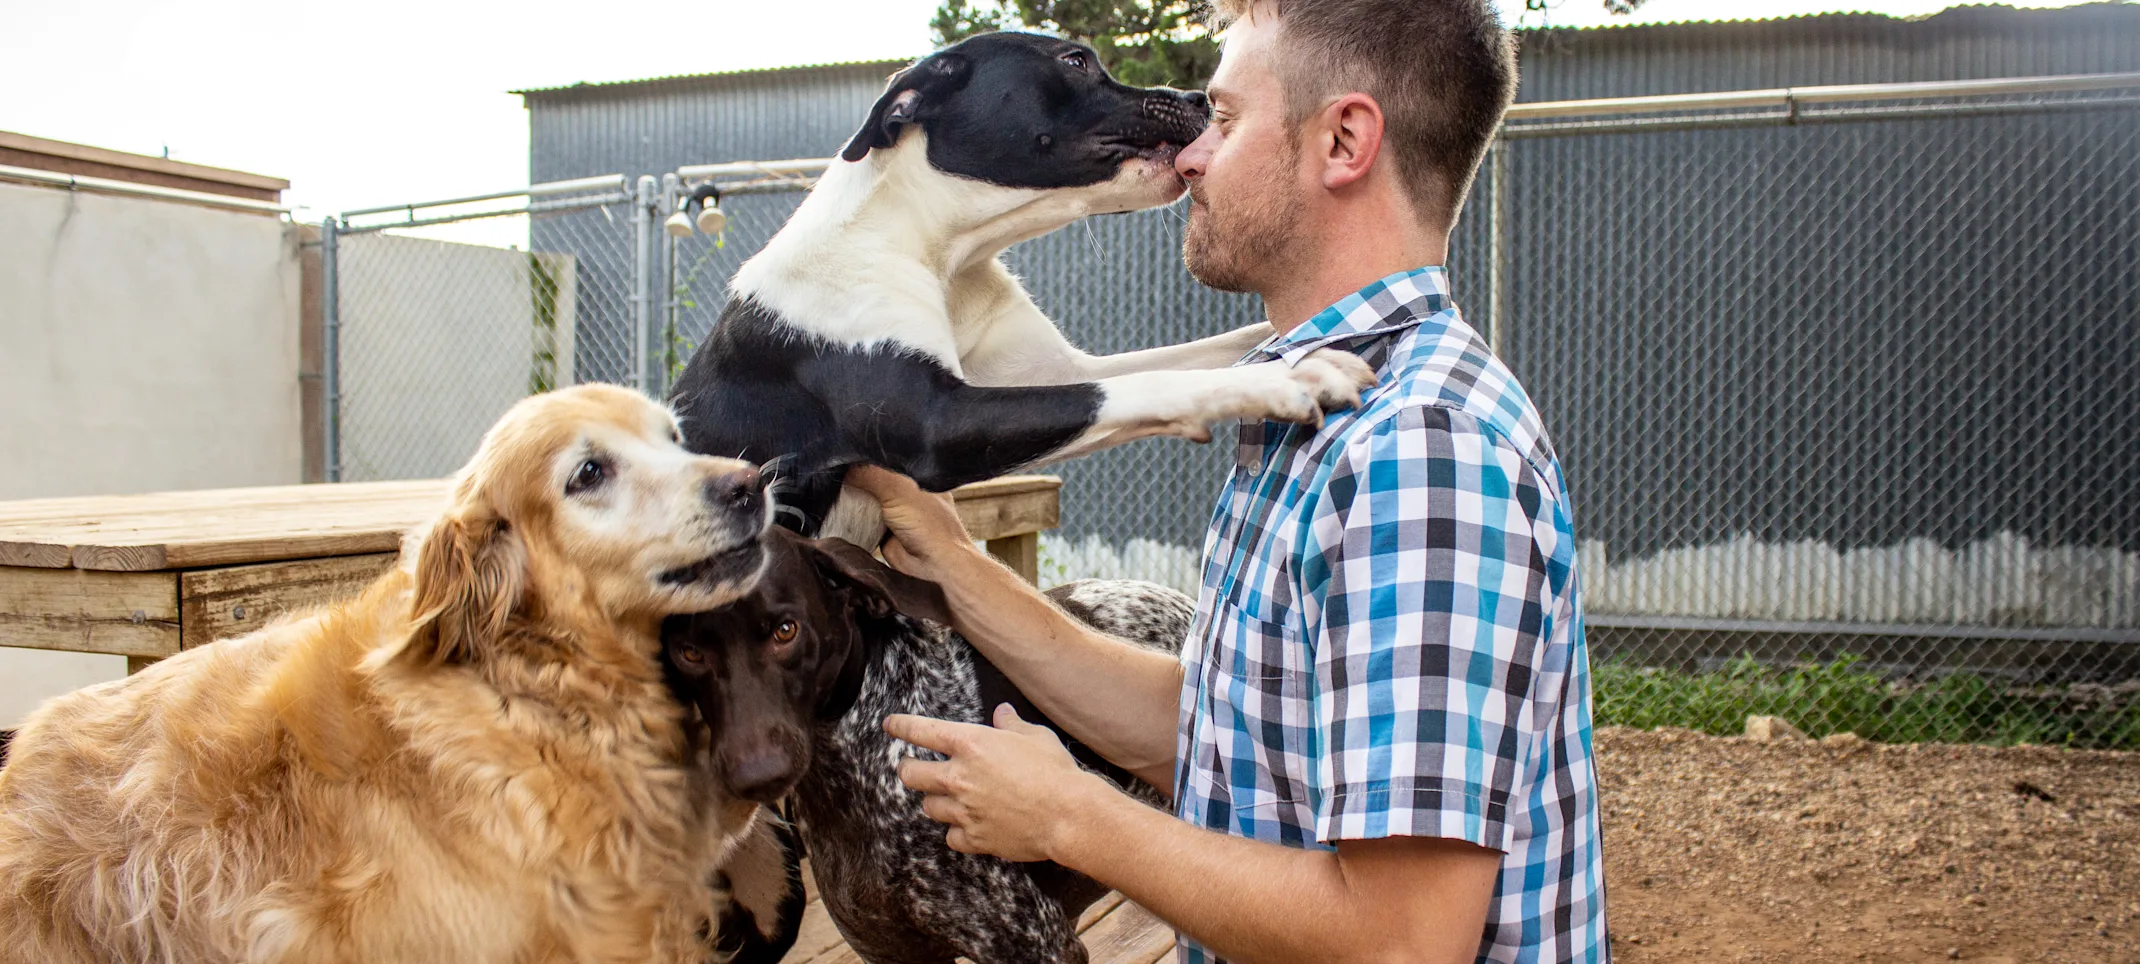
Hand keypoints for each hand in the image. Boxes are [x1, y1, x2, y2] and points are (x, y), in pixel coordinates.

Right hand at [844, 465, 983, 583]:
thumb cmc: (929, 527)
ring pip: (866, 499)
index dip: (869, 455)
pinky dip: (850, 516)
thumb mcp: (898, 490)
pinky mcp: (882, 532)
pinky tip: (836, 508)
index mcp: (919, 476)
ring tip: (830, 487)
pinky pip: (861, 520)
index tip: (846, 452)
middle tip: (833, 470)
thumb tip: (841, 465)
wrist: (933, 569)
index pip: (889, 459)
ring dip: (852, 497)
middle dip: (857, 475)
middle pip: (874, 477)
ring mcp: (895, 513)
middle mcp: (908, 493)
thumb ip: (870, 474)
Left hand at [885, 704, 1109, 862]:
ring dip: (934, 800)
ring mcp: (963, 810)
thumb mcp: (1035, 736)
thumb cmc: (1055, 771)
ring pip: (928, 807)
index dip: (901, 726)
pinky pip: (951, 836)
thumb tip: (1001, 713)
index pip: (922, 731)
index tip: (890, 724)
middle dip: (908, 769)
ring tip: (946, 798)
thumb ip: (1011, 724)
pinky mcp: (974, 838)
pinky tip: (968, 826)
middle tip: (912, 768)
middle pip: (911, 774)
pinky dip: (956, 831)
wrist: (1068, 815)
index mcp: (971, 744)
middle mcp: (959, 776)